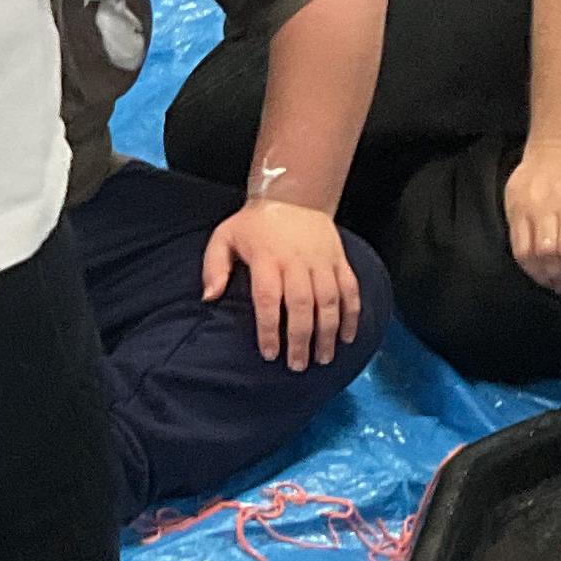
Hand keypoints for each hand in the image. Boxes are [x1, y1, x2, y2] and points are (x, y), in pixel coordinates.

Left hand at [205, 201, 362, 370]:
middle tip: (298, 366)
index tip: (270, 353)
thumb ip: (214, 267)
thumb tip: (209, 298)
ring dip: (328, 333)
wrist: (293, 194)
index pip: (268, 299)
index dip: (270, 328)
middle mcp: (297, 261)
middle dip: (301, 339)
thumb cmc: (255, 223)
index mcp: (267, 258)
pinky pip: (350, 289)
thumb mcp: (224, 237)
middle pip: (301, 305)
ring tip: (323, 359)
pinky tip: (346, 337)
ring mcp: (321, 260)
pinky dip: (351, 315)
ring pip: (329, 301)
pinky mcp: (339, 260)